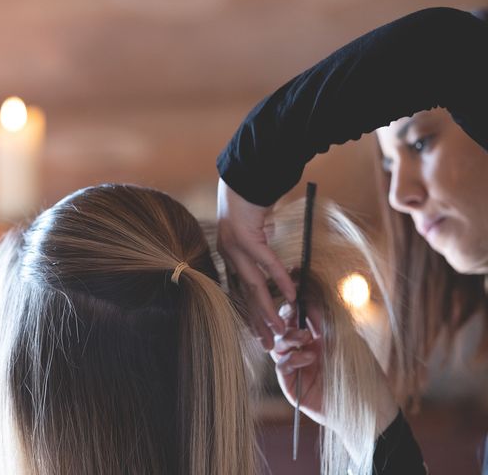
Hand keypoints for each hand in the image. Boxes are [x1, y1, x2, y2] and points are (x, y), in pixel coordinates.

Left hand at [217, 178, 296, 348]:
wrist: (244, 176)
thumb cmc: (252, 203)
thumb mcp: (255, 233)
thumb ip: (260, 251)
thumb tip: (273, 268)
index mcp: (229, 257)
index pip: (238, 292)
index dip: (249, 314)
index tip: (259, 333)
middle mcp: (228, 255)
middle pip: (244, 296)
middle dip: (257, 322)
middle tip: (268, 345)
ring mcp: (235, 247)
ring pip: (254, 286)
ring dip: (268, 310)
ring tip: (279, 330)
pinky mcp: (246, 237)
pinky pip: (267, 262)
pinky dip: (280, 279)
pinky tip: (292, 294)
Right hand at [272, 303, 399, 437]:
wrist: (370, 407)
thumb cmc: (363, 372)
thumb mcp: (346, 340)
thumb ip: (326, 322)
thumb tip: (309, 299)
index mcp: (316, 337)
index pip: (295, 317)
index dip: (292, 307)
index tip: (294, 297)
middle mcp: (303, 350)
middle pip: (281, 329)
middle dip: (287, 321)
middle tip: (298, 319)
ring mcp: (296, 368)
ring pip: (277, 346)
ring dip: (288, 337)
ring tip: (306, 338)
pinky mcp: (292, 385)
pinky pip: (281, 367)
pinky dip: (291, 358)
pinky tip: (308, 357)